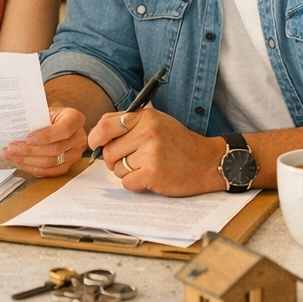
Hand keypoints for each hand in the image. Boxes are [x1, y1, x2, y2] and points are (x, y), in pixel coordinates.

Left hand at [3, 106, 85, 177]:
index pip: (64, 129)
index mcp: (75, 119)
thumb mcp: (44, 111)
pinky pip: (49, 172)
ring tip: (11, 155)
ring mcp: (75, 153)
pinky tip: (20, 162)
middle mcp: (79, 137)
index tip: (28, 139)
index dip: (46, 136)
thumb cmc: (48, 115)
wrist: (55, 122)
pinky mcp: (68, 165)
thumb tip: (15, 130)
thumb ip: (35, 120)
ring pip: (51, 163)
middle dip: (30, 151)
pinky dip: (32, 168)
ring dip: (28, 161)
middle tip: (12, 148)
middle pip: (56, 149)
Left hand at [87, 107, 225, 196]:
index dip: (95, 138)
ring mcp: (150, 153)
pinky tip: (150, 177)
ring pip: (118, 169)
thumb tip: (98, 135)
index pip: (105, 125)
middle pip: (109, 152)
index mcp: (145, 117)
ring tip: (147, 166)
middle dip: (115, 160)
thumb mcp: (156, 122)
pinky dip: (135, 184)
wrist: (207, 161)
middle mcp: (147, 132)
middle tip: (132, 160)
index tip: (96, 145)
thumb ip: (129, 124)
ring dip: (128, 172)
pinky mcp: (153, 173)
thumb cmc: (178, 142)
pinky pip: (127, 183)